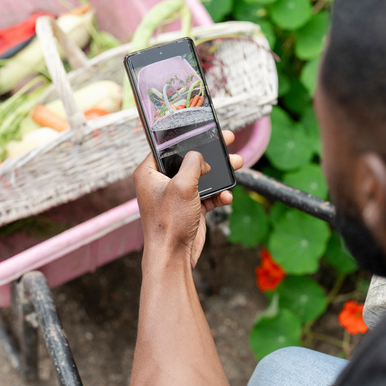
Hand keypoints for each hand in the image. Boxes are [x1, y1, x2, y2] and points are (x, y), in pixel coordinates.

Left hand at [133, 130, 243, 268]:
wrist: (173, 256)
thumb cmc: (169, 222)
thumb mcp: (182, 185)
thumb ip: (193, 163)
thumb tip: (200, 157)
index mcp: (149, 173)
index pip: (167, 146)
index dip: (187, 137)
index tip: (204, 128)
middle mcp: (161, 182)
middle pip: (189, 160)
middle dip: (210, 154)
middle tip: (227, 141)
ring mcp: (176, 196)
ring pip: (201, 177)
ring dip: (219, 174)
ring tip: (237, 165)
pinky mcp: (189, 208)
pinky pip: (207, 195)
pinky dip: (218, 195)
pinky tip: (226, 197)